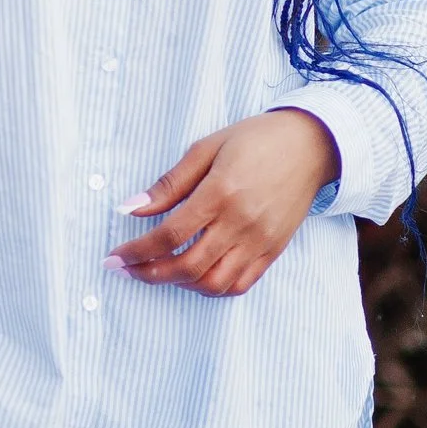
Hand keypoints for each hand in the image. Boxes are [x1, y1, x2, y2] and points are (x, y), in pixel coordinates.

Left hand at [107, 108, 340, 296]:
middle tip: (127, 270)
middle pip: (188, 266)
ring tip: (159, 272)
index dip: (137, 251)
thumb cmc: (255, 140)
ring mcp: (260, 241)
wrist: (311, 145)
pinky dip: (212, 288)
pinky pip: (241, 284)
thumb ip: (169, 184)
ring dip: (179, 284)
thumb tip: (129, 208)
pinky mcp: (274, 251)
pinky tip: (194, 276)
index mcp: (220, 192)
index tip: (115, 256)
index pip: (170, 234)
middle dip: (150, 274)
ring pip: (214, 283)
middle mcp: (241, 222)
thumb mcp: (206, 148)